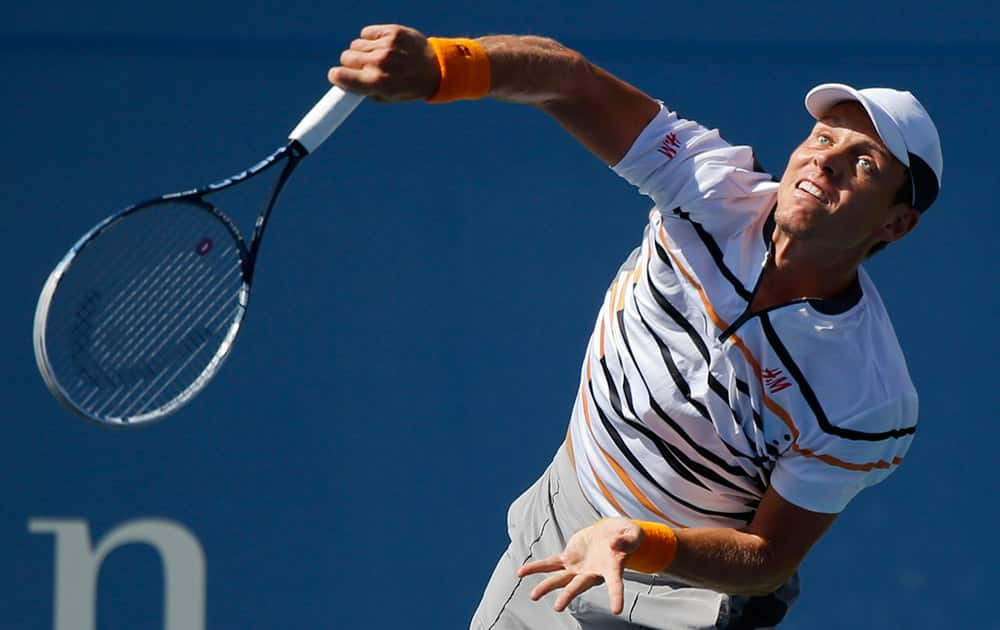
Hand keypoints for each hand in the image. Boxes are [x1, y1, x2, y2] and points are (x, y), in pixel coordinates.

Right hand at [328, 24, 439, 101]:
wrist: (436, 69)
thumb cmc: (410, 86)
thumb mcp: (388, 97)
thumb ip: (365, 91)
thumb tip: (342, 83)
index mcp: (377, 83)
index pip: (339, 75)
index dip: (336, 76)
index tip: (338, 76)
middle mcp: (379, 63)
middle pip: (346, 57)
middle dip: (350, 63)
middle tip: (361, 67)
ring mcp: (386, 46)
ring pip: (356, 44)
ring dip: (362, 51)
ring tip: (377, 57)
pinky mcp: (391, 31)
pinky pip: (366, 33)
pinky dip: (370, 39)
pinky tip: (381, 45)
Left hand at [516, 518, 641, 614]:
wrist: (612, 533)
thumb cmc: (626, 536)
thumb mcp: (632, 534)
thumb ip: (627, 539)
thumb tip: (615, 543)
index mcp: (611, 569)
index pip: (616, 584)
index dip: (616, 596)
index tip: (617, 610)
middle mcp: (592, 573)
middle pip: (579, 585)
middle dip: (568, 595)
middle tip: (558, 607)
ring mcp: (578, 567)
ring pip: (560, 578)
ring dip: (546, 586)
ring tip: (533, 595)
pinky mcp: (568, 558)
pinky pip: (550, 563)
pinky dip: (536, 568)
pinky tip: (521, 573)